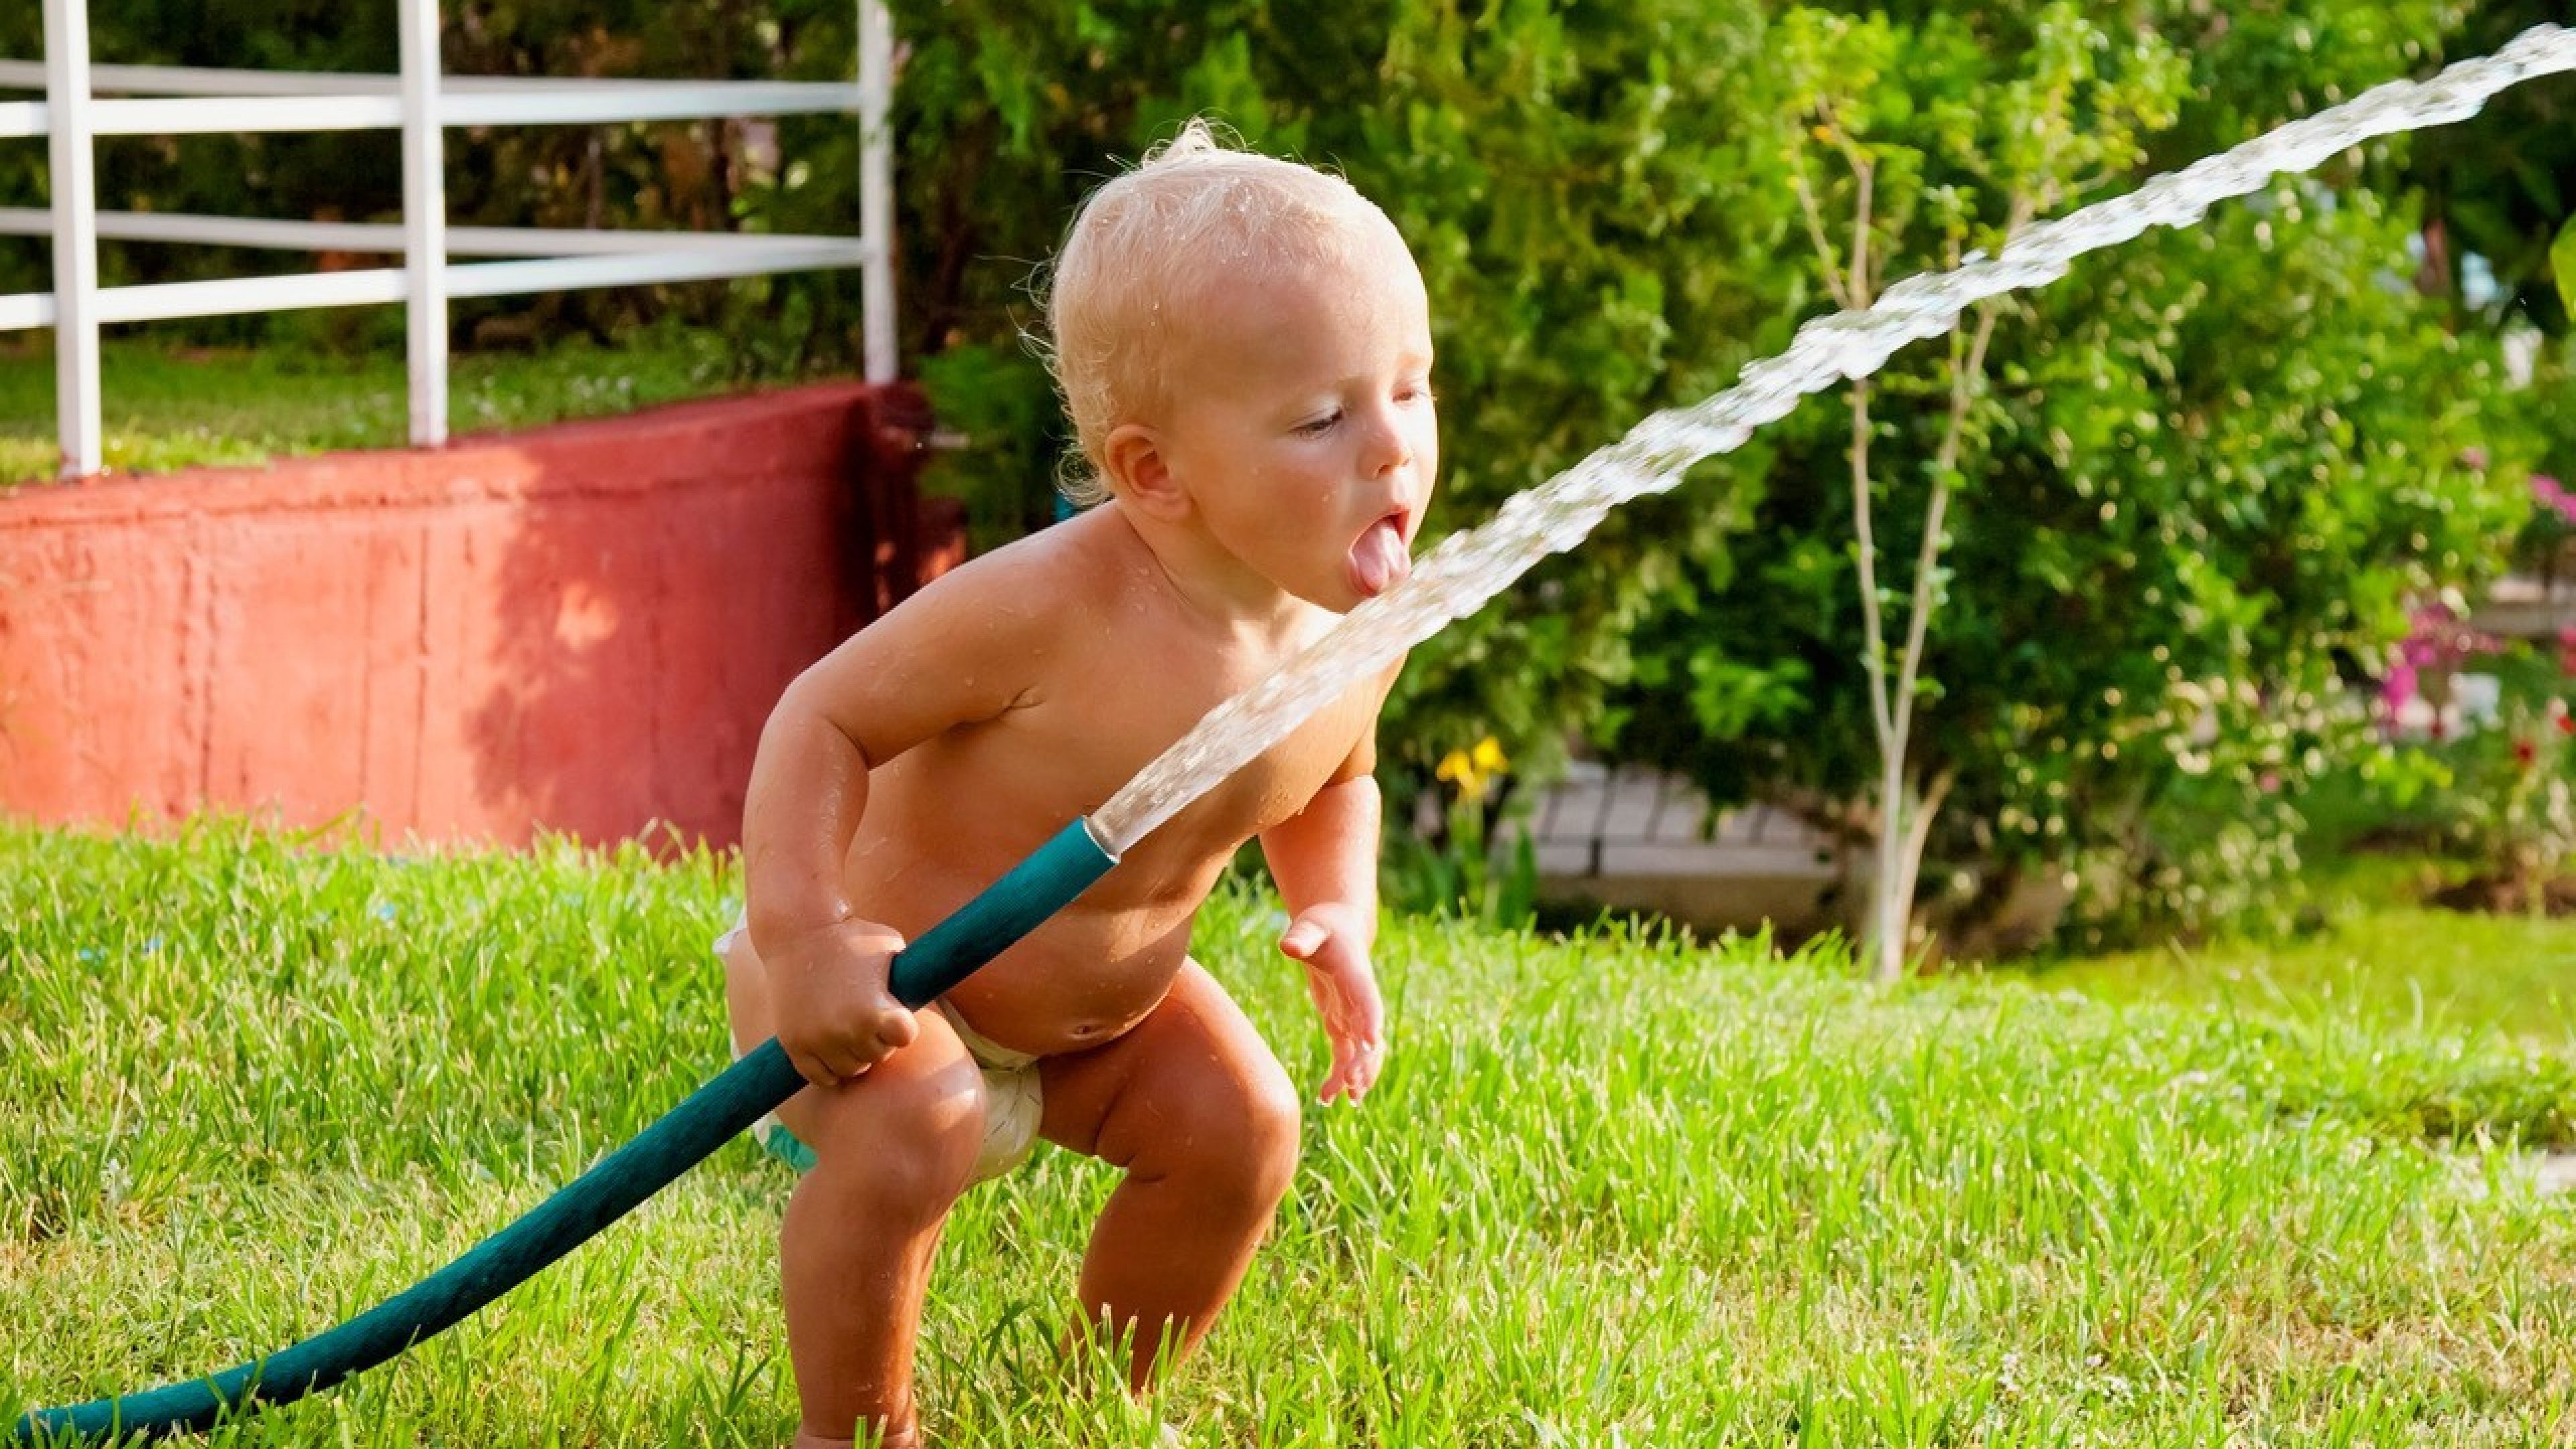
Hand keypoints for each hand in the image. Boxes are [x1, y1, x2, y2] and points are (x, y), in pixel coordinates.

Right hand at [763, 917, 918, 1086]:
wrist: (796, 932)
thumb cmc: (851, 935)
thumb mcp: (890, 947)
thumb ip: (906, 978)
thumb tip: (936, 981)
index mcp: (875, 1010)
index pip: (904, 1038)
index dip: (902, 1025)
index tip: (893, 1010)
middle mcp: (847, 1032)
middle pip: (878, 1055)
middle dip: (877, 1038)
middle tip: (867, 1015)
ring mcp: (818, 1041)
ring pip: (851, 1069)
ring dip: (854, 1053)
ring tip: (849, 1026)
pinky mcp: (794, 1046)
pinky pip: (821, 1076)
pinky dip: (828, 1067)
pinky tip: (831, 1046)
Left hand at [1279, 902, 1386, 1104]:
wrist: (1337, 930)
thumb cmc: (1323, 926)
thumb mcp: (1310, 927)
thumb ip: (1301, 936)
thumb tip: (1286, 946)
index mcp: (1356, 974)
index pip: (1367, 998)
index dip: (1370, 1019)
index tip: (1372, 1042)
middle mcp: (1360, 999)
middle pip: (1367, 1032)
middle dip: (1364, 1059)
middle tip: (1355, 1084)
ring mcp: (1353, 1014)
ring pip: (1360, 1050)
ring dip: (1357, 1074)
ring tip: (1348, 1100)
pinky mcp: (1342, 1024)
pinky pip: (1345, 1055)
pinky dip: (1340, 1076)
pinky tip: (1327, 1098)